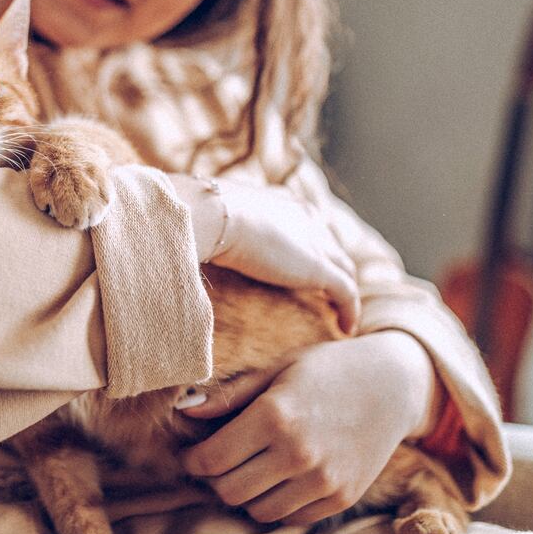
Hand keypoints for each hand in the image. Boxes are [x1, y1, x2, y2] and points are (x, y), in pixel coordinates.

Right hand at [169, 174, 359, 331]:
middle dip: (335, 265)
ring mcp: (315, 242)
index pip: (307, 224)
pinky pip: (346, 292)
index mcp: (281, 204)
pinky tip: (347, 329)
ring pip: (343, 268)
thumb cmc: (201, 215)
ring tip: (343, 313)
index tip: (306, 263)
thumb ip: (210, 228)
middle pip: (331, 244)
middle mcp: (304, 219)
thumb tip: (182, 239)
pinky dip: (349, 310)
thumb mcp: (209, 218)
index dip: (311, 244)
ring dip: (345, 290)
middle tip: (332, 291)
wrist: (211, 215)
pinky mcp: (319, 268)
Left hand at [179, 332, 439, 525]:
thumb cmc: (327, 369)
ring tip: (249, 469)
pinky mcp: (341, 498)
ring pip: (258, 511)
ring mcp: (323, 480)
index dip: (193, 460)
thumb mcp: (277, 370)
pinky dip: (277, 504)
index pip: (211, 459)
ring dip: (245, 494)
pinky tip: (279, 478)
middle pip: (229, 491)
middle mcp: (298, 453)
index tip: (193, 452)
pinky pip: (291, 518)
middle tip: (218, 462)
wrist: (394, 384)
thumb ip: (230, 396)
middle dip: (214, 479)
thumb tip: (183, 411)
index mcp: (275, 416)